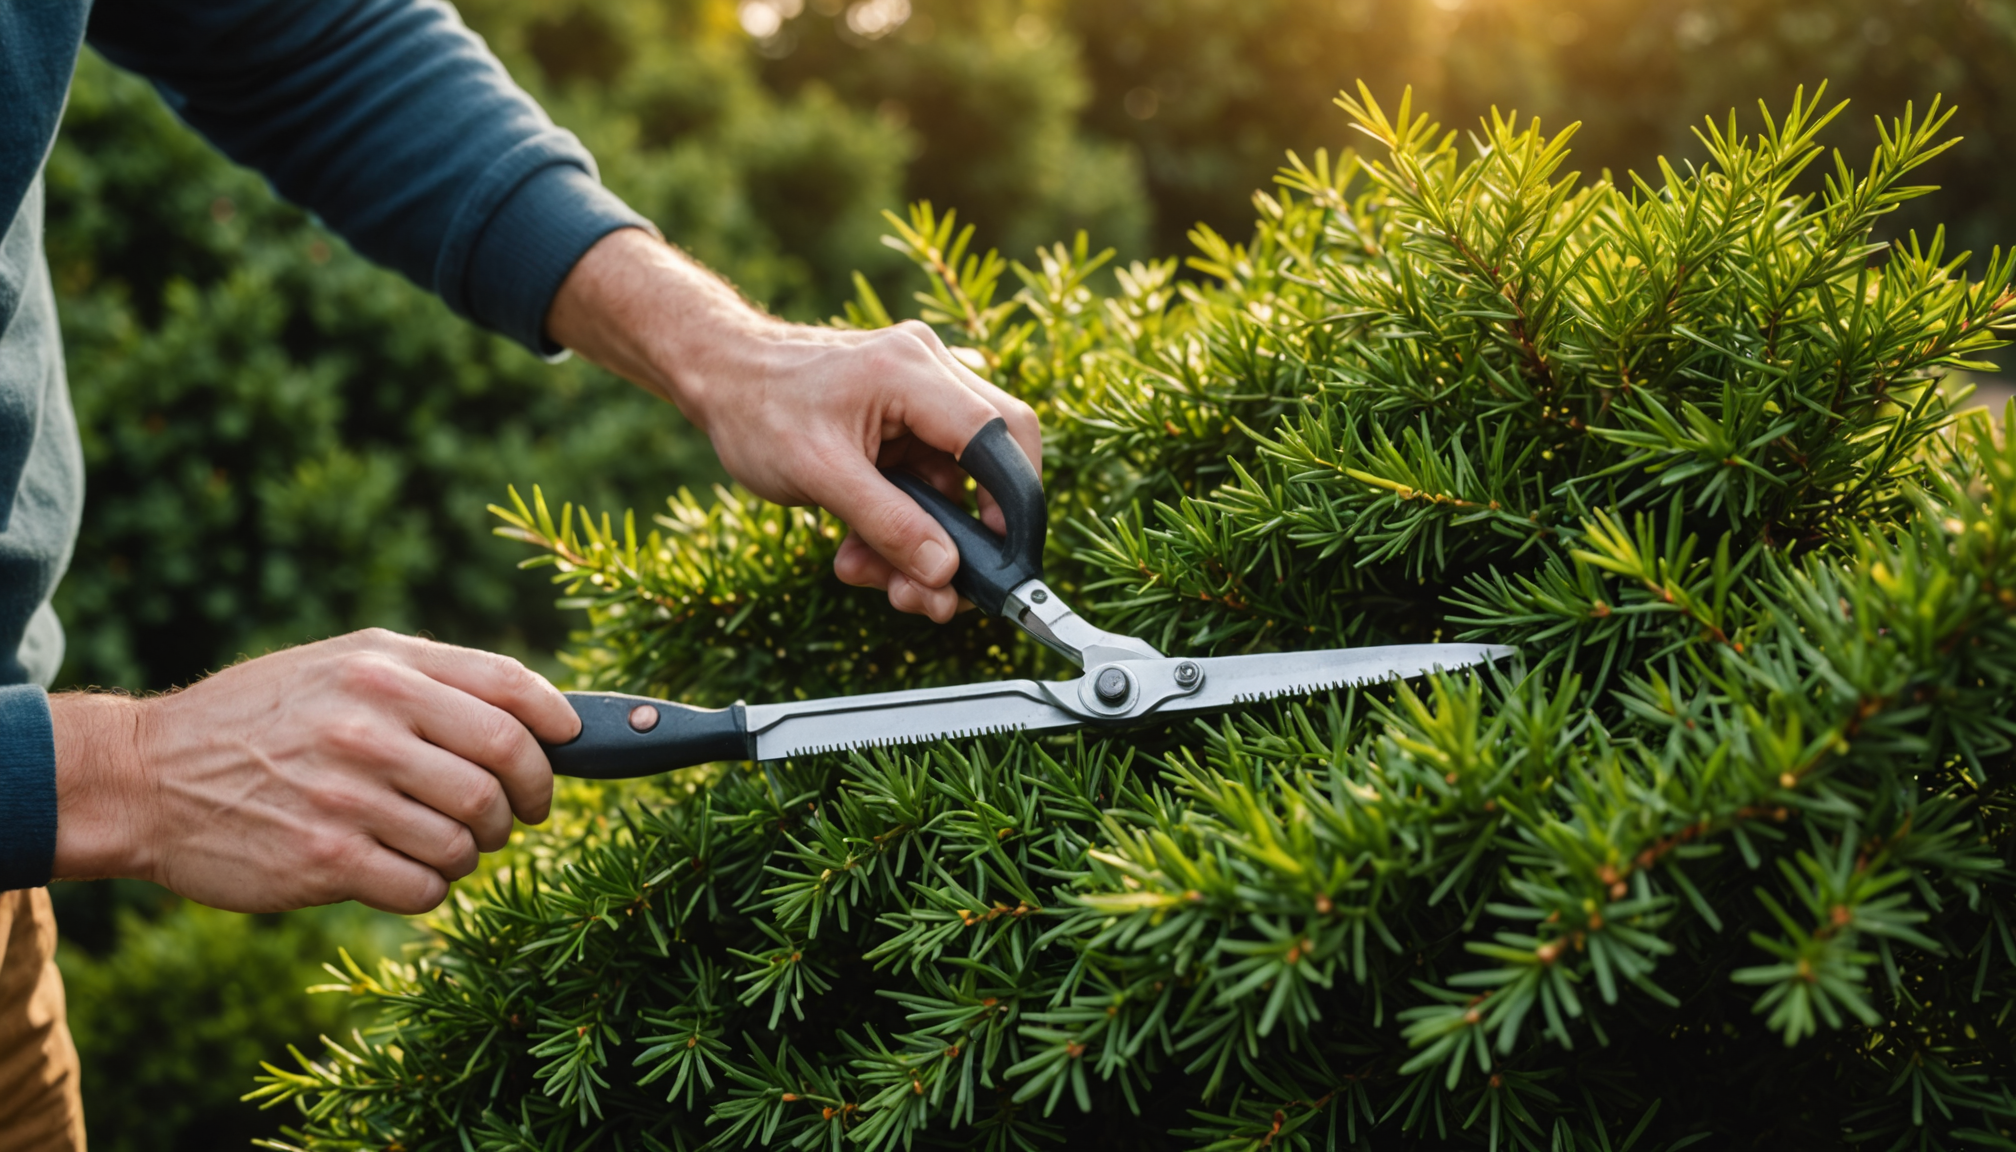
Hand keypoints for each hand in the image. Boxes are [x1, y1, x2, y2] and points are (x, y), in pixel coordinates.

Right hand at [50, 629, 581, 913]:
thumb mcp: (343, 667)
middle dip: (528, 799)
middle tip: (518, 814)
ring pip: (473, 834)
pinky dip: (435, 884)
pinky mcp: (325, 859)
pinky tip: (409, 870)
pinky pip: (427, 884)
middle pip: (505, 769)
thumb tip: (543, 716)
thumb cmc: (265, 719)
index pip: (511, 689)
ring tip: (450, 843)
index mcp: (384, 668)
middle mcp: (370, 722)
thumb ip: (435, 680)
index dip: (559, 724)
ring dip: (477, 849)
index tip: (571, 746)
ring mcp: (348, 793)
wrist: (148, 778)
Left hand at [546, 228, 1041, 621]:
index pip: (997, 434)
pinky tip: (864, 556)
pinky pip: (929, 483)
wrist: (719, 376)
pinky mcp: (908, 421)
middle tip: (949, 590)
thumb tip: (945, 572)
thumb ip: (887, 523)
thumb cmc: (757, 409)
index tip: (1001, 559)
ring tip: (886, 585)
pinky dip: (904, 526)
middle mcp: (929, 372)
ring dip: (928, 542)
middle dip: (976, 532)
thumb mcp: (818, 475)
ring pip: (959, 483)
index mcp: (911, 371)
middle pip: (994, 458)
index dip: (1013, 502)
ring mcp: (922, 395)